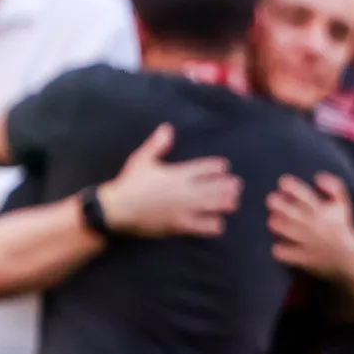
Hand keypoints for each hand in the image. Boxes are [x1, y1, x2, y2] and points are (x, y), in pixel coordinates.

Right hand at [96, 124, 239, 238]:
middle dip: (231, 186)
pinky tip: (218, 223)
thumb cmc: (130, 183)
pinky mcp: (183, 224)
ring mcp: (186, 208)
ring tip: (232, 202)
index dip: (219, 167)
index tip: (224, 167)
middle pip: (219, 186)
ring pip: (218, 205)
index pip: (207, 167)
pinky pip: (208, 226)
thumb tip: (167, 128)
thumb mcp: (142, 160)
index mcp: (178, 173)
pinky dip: (216, 225)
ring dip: (228, 203)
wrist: (117, 209)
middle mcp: (186, 190)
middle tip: (236, 186)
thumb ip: (157, 145)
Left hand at [268, 172, 353, 277]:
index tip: (282, 183)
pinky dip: (282, 251)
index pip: (307, 196)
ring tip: (272, 222)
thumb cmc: (342, 229)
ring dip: (280, 226)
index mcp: (324, 212)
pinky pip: (290, 255)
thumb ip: (334, 188)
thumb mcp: (343, 207)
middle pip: (296, 213)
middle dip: (282, 205)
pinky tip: (277, 247)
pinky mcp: (308, 260)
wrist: (353, 259)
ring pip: (291, 233)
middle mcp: (317, 226)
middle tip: (271, 200)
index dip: (293, 188)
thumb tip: (319, 176)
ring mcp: (312, 243)